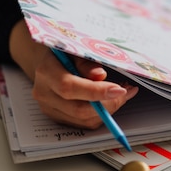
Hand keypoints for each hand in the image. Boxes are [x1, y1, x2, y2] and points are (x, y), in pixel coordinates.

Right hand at [9, 21, 137, 128]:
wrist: (50, 60)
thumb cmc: (66, 51)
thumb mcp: (76, 48)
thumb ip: (87, 62)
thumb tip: (100, 75)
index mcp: (46, 72)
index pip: (69, 87)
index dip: (96, 91)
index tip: (119, 89)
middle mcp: (45, 93)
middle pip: (78, 109)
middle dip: (108, 103)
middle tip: (126, 91)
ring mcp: (50, 108)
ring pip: (84, 119)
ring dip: (109, 109)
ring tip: (122, 93)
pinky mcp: (59, 118)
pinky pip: (85, 123)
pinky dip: (103, 114)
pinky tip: (111, 100)